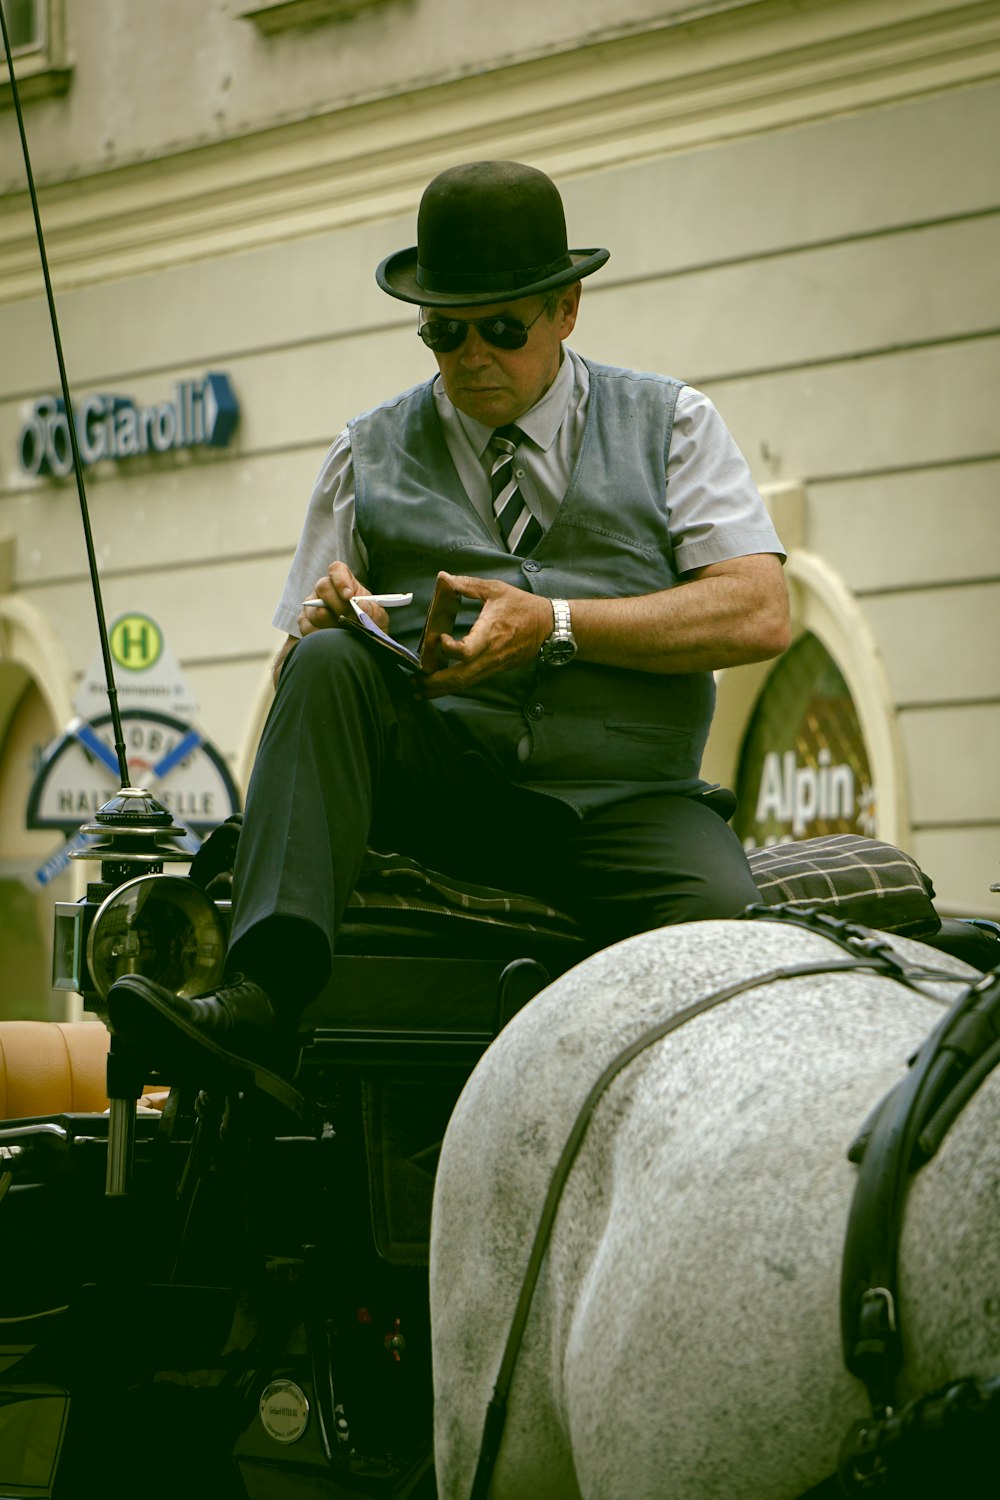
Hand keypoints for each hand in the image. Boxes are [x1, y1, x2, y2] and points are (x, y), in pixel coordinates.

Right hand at [297, 561, 388, 635]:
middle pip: (323, 587)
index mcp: (344, 583)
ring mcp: (312, 606)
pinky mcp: (305, 622)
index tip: (349, 595)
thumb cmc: (367, 625)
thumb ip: (374, 611)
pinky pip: (309, 627)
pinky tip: (334, 638)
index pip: (337, 570)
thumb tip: (362, 605)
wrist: (359, 646)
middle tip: (350, 619)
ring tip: (345, 631)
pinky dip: (323, 635)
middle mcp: (325, 591)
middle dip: (338, 605)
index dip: (341, 579)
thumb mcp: (377, 619)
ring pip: (316, 610)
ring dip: (332, 624)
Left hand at [421, 573, 550, 698]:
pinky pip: (471, 681)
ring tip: (420, 691)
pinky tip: (439, 686)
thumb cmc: (522, 606)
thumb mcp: (495, 589)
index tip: (439, 638)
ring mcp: (492, 665)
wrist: (548, 627)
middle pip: (460, 677)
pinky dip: (453, 685)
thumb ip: (467, 585)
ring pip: (465, 683)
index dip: (449, 649)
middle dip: (436, 683)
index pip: (466, 652)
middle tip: (415, 683)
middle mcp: (490, 654)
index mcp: (490, 633)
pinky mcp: (494, 669)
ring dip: (441, 689)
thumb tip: (444, 578)